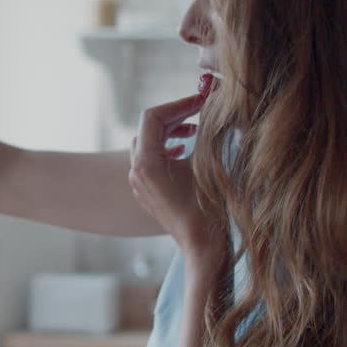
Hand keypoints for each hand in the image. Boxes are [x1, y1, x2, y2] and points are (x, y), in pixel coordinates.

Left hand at [128, 74, 222, 253]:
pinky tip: (185, 151)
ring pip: (148, 144)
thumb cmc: (208, 208)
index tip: (201, 100)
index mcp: (145, 162)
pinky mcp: (147, 193)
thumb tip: (210, 105)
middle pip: (149, 128)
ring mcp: (139, 184)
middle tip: (200, 110)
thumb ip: (206, 132)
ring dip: (170, 131)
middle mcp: (136, 171)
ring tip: (194, 130)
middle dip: (175, 116)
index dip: (178, 104)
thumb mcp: (208, 163)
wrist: (203, 246)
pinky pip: (151, 161)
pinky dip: (166, 149)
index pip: (153, 116)